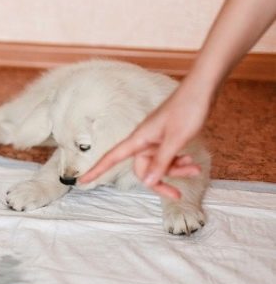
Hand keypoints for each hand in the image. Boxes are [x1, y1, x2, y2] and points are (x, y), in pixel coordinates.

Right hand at [79, 79, 208, 198]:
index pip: (111, 158)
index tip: (81, 181)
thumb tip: (146, 182)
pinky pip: (168, 156)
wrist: (202, 89)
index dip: (96, 170)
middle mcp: (144, 140)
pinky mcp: (167, 137)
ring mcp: (156, 139)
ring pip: (159, 163)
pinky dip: (179, 161)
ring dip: (175, 171)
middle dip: (161, 181)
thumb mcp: (175, 139)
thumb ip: (160, 162)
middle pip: (143, 168)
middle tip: (177, 194)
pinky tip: (191, 161)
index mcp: (139, 139)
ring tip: (195, 170)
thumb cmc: (187, 109)